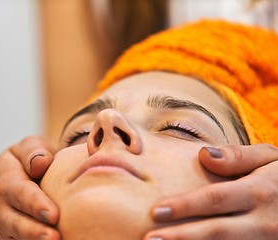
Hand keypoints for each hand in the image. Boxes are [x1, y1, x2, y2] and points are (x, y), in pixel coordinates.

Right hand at [0, 136, 59, 239]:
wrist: (14, 180)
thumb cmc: (29, 161)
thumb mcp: (30, 147)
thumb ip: (34, 152)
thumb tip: (41, 163)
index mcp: (5, 179)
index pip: (19, 192)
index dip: (35, 204)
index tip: (53, 214)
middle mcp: (0, 205)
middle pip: (13, 221)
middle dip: (33, 231)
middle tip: (54, 237)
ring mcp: (4, 225)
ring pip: (14, 237)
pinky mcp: (11, 238)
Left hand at [144, 144, 277, 239]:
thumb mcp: (270, 159)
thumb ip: (238, 156)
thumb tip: (203, 154)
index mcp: (260, 193)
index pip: (215, 199)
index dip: (185, 206)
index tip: (156, 211)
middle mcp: (263, 222)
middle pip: (216, 232)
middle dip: (180, 237)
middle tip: (149, 238)